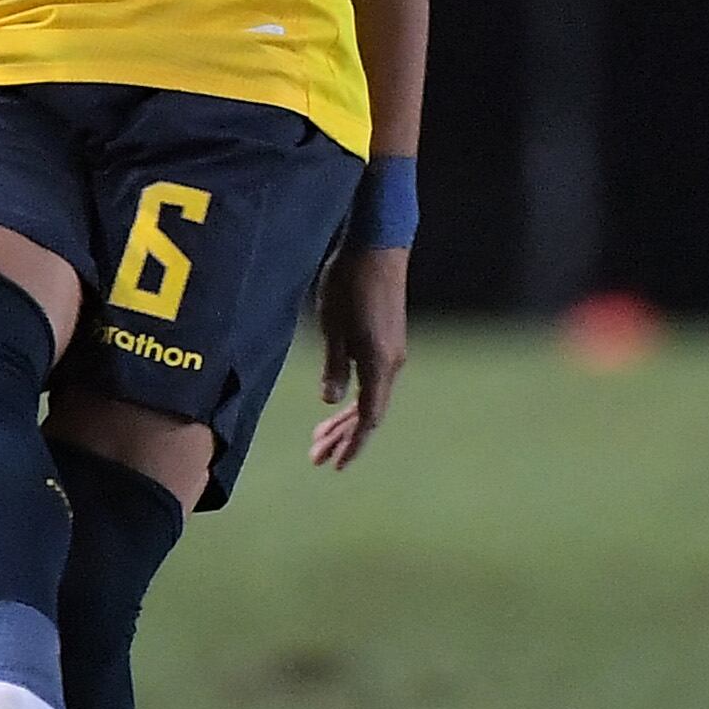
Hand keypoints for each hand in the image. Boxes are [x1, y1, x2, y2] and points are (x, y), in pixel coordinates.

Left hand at [308, 243, 407, 471]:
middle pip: (369, 413)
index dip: (351, 444)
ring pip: (371, 397)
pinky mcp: (388, 340)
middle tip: (316, 457)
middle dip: (343, 438)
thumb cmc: (350, 282)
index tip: (333, 464)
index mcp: (379, 364)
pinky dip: (354, 399)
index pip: (368, 418)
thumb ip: (335, 366)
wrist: (377, 244)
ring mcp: (392, 351)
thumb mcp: (333, 326)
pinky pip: (373, 381)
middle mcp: (391, 363)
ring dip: (346, 420)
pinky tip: (337, 403)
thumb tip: (331, 400)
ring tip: (321, 437)